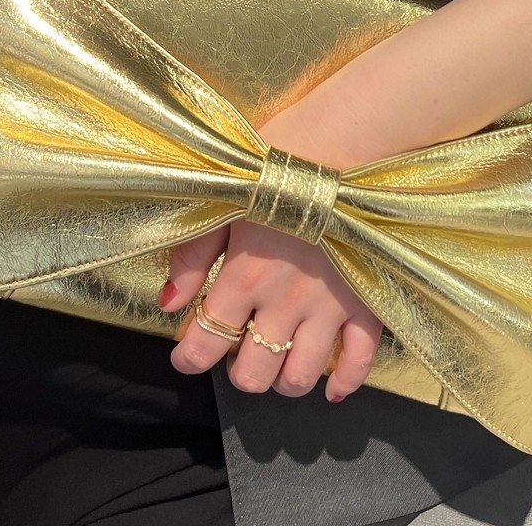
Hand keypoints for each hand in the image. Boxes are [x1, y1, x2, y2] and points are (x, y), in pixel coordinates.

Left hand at [160, 115, 383, 402]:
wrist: (340, 148)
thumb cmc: (272, 171)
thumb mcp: (221, 206)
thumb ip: (190, 257)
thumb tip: (166, 304)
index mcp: (242, 279)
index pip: (205, 344)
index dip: (188, 358)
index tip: (186, 354)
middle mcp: (283, 304)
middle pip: (252, 374)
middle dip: (237, 370)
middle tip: (238, 349)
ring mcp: (328, 309)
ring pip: (299, 378)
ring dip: (281, 379)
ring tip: (277, 357)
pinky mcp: (365, 305)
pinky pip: (358, 363)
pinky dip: (343, 382)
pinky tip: (330, 384)